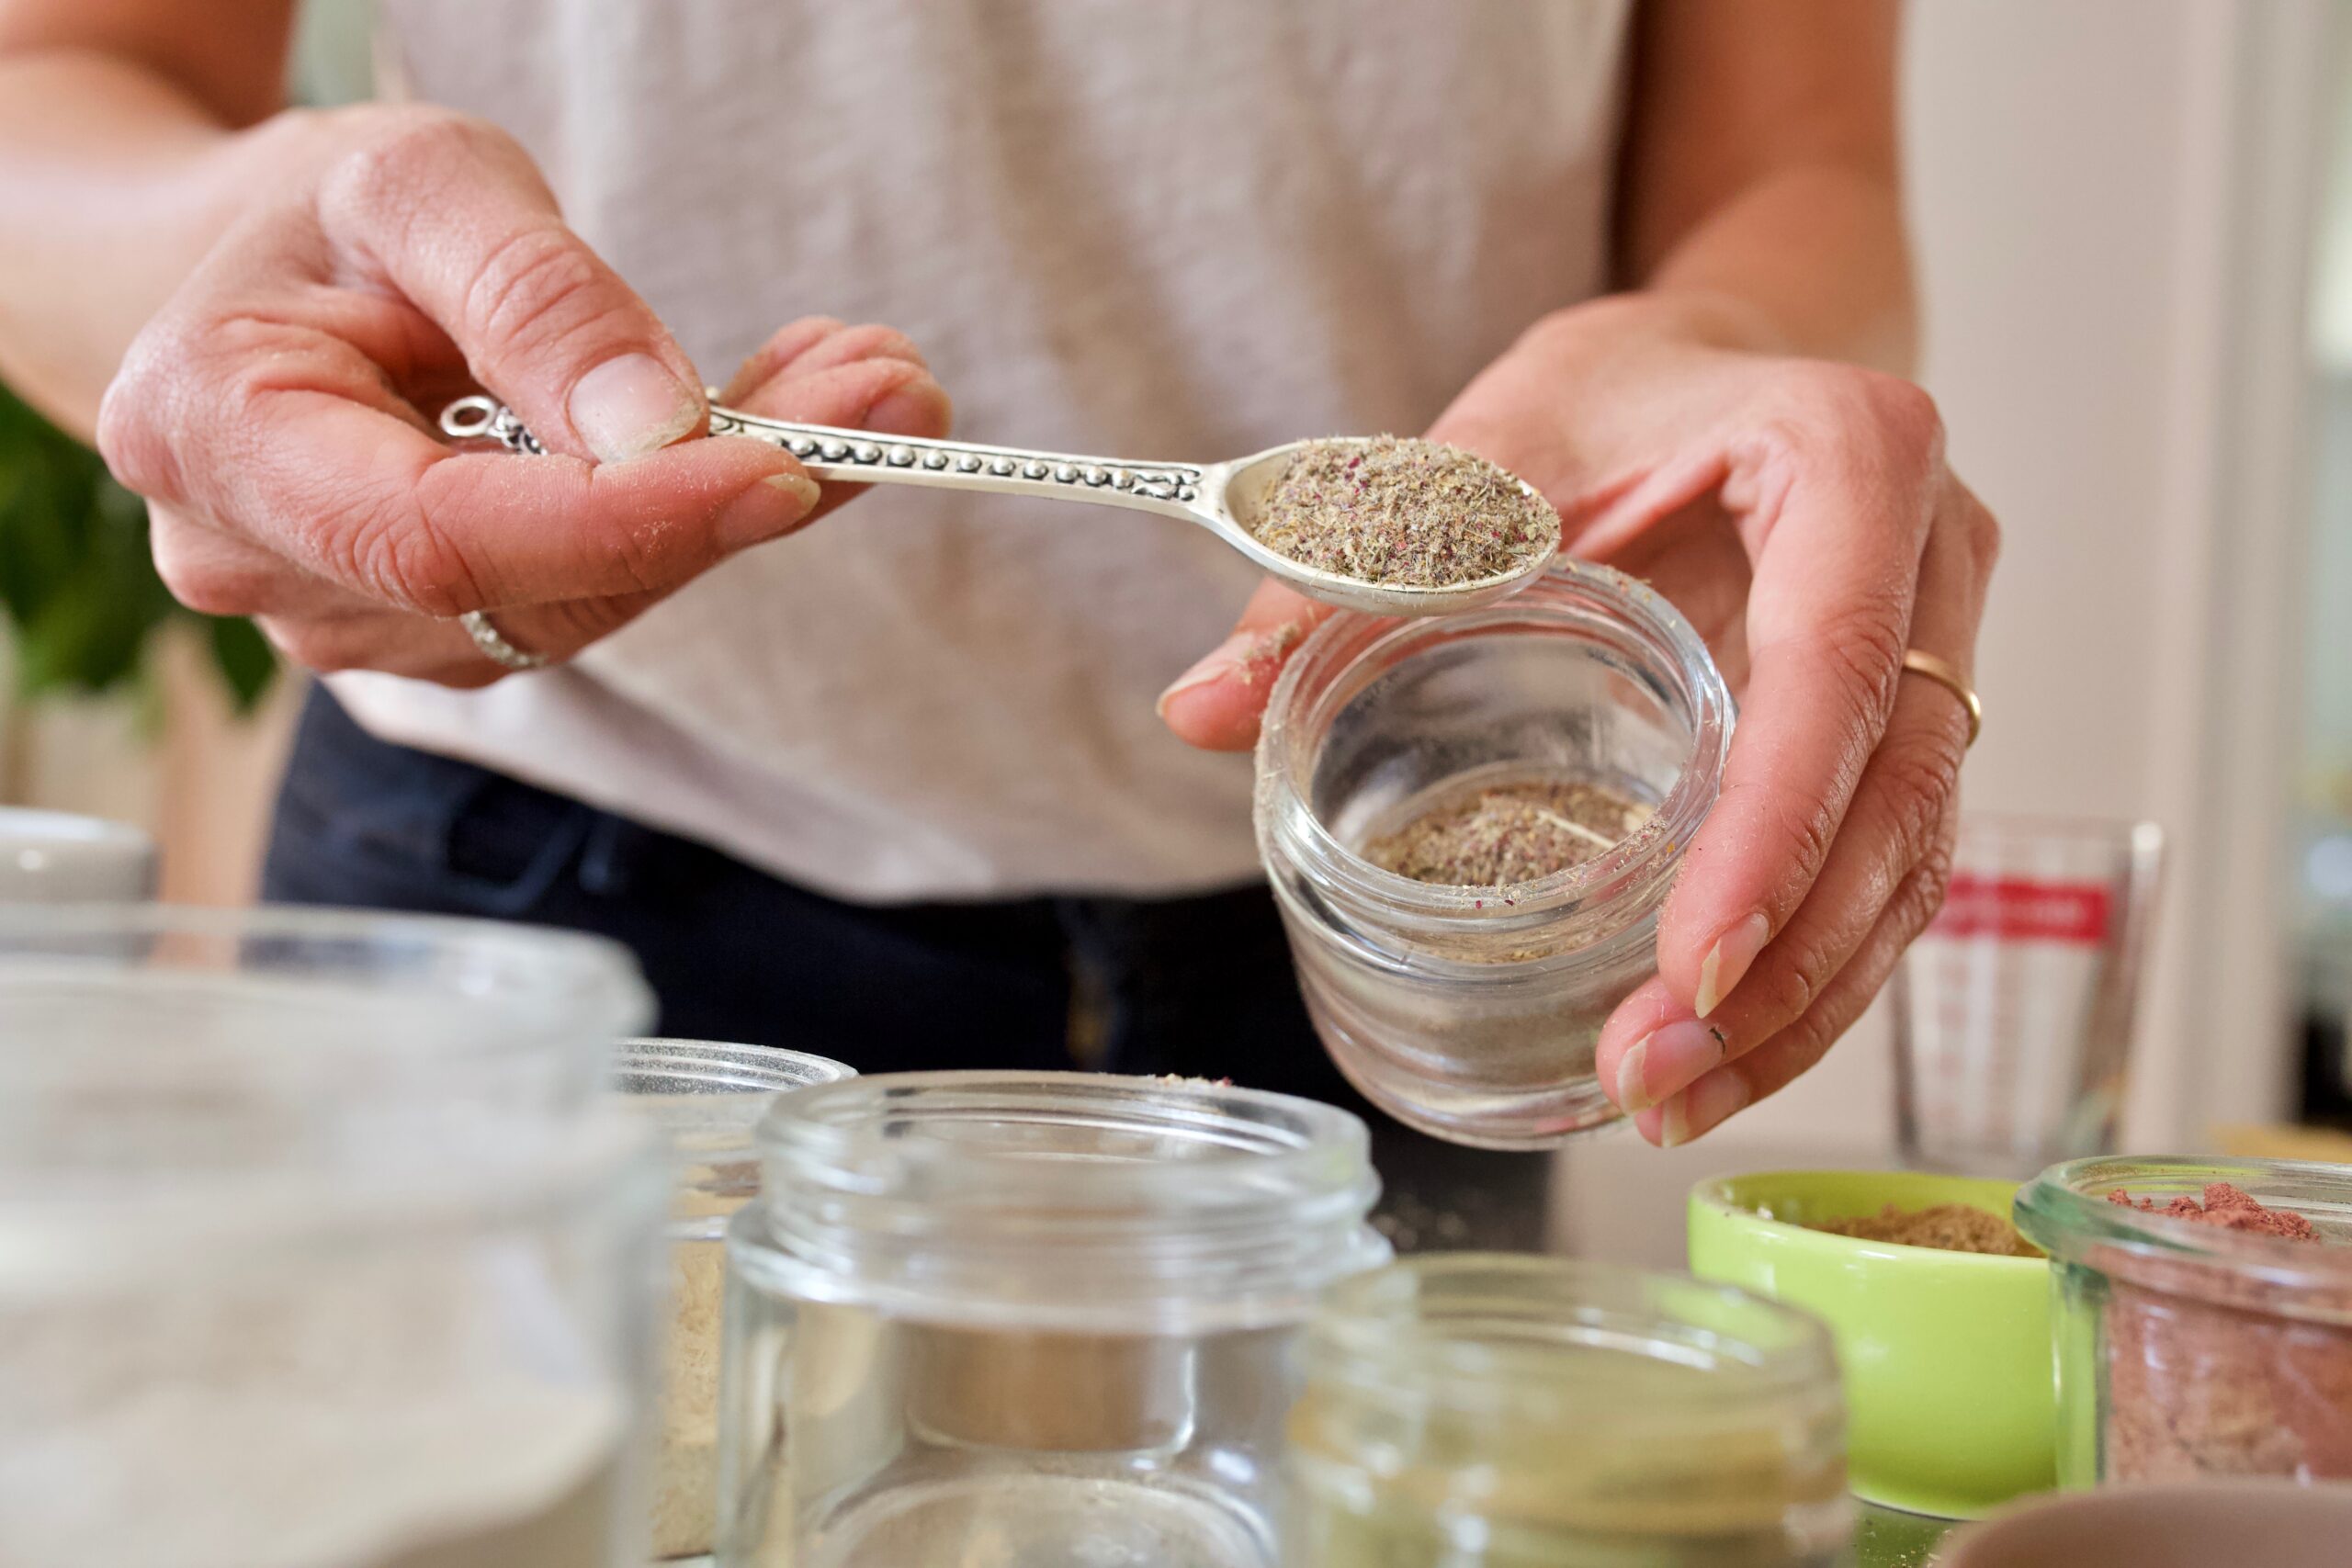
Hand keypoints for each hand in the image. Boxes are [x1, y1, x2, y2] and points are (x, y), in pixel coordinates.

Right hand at [98, 106, 948, 684]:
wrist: (270, 273)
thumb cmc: (325, 215)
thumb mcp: (420, 185)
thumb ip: (532, 296)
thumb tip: (658, 427)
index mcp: (215, 441)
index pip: (442, 534)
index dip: (628, 518)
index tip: (789, 464)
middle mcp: (270, 567)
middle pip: (536, 584)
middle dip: (730, 495)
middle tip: (896, 395)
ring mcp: (356, 619)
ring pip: (588, 600)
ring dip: (744, 497)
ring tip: (870, 386)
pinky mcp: (442, 632)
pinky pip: (597, 589)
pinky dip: (702, 510)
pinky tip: (790, 423)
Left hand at [1161, 295, 1997, 1144]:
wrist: (1712, 375)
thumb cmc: (1606, 403)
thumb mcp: (1473, 460)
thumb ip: (1345, 577)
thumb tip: (1198, 708)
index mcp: (1850, 454)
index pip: (1835, 660)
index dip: (1774, 824)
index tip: (1693, 962)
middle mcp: (1936, 557)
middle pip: (1895, 791)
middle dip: (1782, 958)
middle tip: (1647, 1072)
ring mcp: (1943, 652)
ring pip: (1910, 859)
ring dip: (1803, 1005)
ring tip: (1663, 1100)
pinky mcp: (1914, 735)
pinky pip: (1889, 875)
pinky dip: (1810, 981)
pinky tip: (1714, 1059)